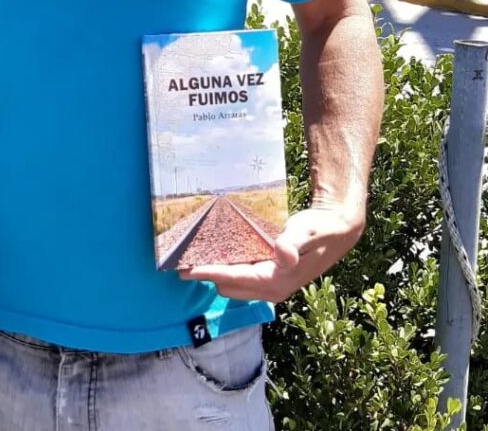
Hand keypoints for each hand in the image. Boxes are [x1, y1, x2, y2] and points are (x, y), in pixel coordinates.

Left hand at [178, 202, 364, 302]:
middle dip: (206, 276)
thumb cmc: (320, 229)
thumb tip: (282, 254)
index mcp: (278, 281)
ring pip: (233, 285)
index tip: (185, 270)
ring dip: (214, 275)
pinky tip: (214, 256)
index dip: (209, 274)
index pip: (235, 279)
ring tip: (191, 258)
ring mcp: (270, 285)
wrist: (337, 231)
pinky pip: (241, 278)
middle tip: (181, 260)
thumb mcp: (307, 232)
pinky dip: (226, 271)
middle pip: (228, 286)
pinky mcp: (270, 277)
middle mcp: (272, 289)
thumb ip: (293, 243)